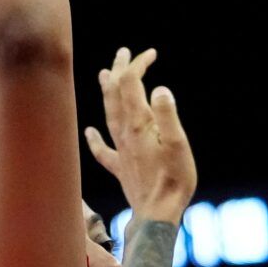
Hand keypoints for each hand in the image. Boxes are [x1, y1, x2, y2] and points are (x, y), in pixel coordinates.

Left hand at [85, 47, 197, 222]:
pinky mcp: (121, 167)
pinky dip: (95, 137)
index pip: (132, 84)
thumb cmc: (174, 179)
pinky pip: (102, 149)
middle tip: (124, 53)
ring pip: (108, 114)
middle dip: (119, 71)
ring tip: (103, 75)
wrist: (159, 213)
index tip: (151, 54)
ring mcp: (120, 150)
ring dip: (107, 93)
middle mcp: (125, 134)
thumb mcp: (178, 144)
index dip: (138, 65)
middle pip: (116, 95)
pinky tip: (89, 131)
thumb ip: (167, 116)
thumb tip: (159, 89)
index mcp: (139, 124)